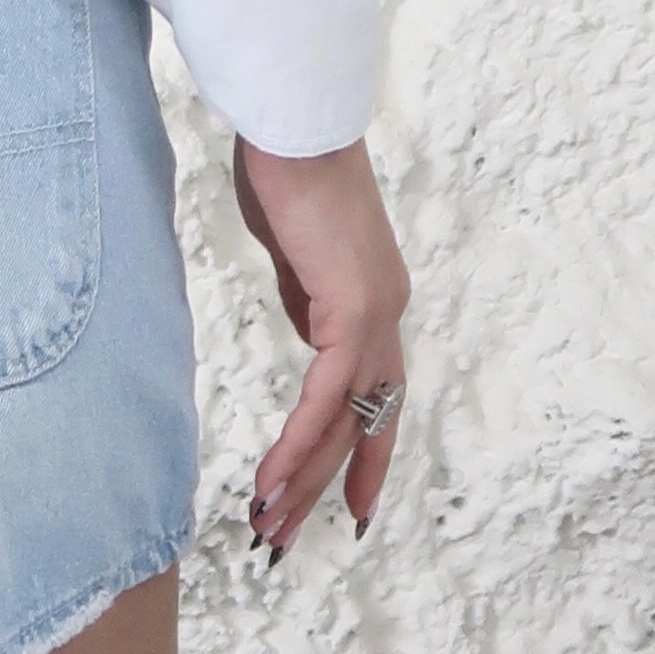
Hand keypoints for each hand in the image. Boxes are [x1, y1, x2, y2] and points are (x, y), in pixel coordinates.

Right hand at [234, 134, 409, 555]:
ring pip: (345, 420)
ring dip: (303, 478)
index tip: (347, 500)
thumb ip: (304, 290)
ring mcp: (375, 313)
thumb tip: (306, 328)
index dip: (359, 449)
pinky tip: (269, 479)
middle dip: (326, 483)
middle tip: (292, 535)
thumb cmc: (284, 162)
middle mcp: (385, 312)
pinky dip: (297, 442)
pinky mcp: (352, 309)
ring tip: (269, 525)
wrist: (292, 118)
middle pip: (363, 418)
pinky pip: (324, 396)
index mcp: (373, 296)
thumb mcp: (291, 244)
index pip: (372, 391)